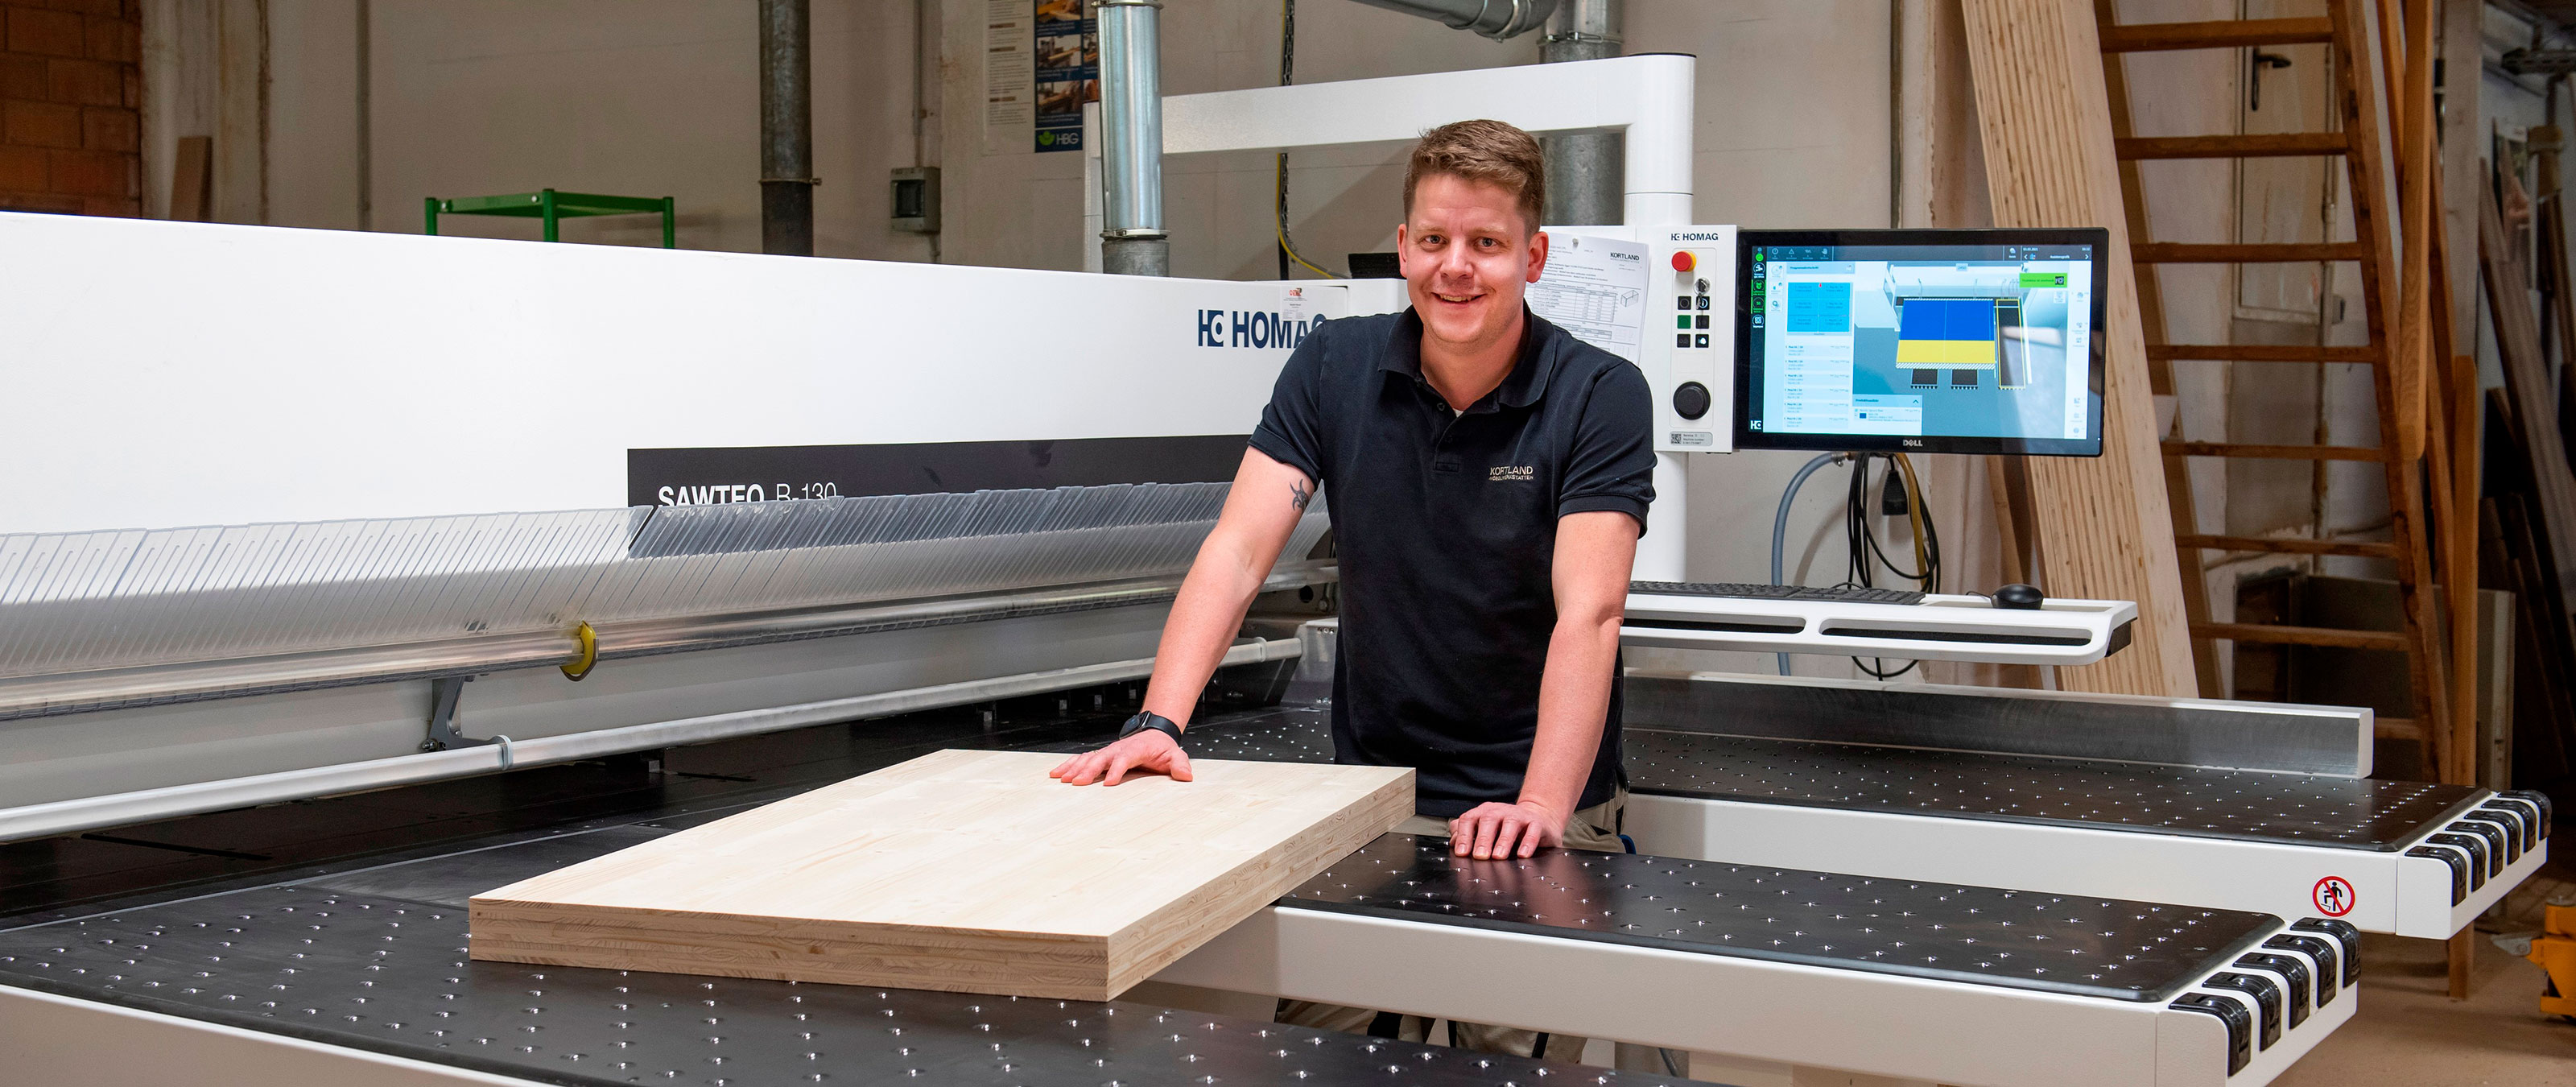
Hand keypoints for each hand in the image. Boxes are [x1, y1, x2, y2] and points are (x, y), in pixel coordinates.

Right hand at [1049, 729, 1192, 785]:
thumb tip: (1186, 775)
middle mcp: (1118, 749)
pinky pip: (1082, 759)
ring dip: (1074, 768)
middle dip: (1088, 770)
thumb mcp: (1176, 755)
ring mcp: (1108, 752)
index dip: (1116, 770)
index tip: (1109, 783)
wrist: (1154, 735)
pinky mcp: (1101, 756)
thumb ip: (1180, 764)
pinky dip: (1069, 765)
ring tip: (1060, 778)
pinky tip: (1056, 774)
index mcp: (1135, 749)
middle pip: (1101, 758)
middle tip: (1076, 783)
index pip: (1124, 759)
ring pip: (1088, 758)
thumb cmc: (1163, 749)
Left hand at [1448, 800, 1564, 859]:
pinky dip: (1527, 843)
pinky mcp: (1537, 823)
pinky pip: (1533, 831)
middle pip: (1488, 820)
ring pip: (1510, 824)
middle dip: (1483, 839)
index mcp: (1484, 812)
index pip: (1469, 820)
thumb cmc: (1506, 827)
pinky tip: (1522, 854)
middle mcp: (1500, 811)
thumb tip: (1453, 843)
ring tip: (1498, 856)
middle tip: (1480, 856)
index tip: (1462, 853)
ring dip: (1503, 840)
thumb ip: (1467, 834)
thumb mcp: (1485, 829)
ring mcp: (1519, 815)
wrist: (1537, 818)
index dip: (1464, 836)